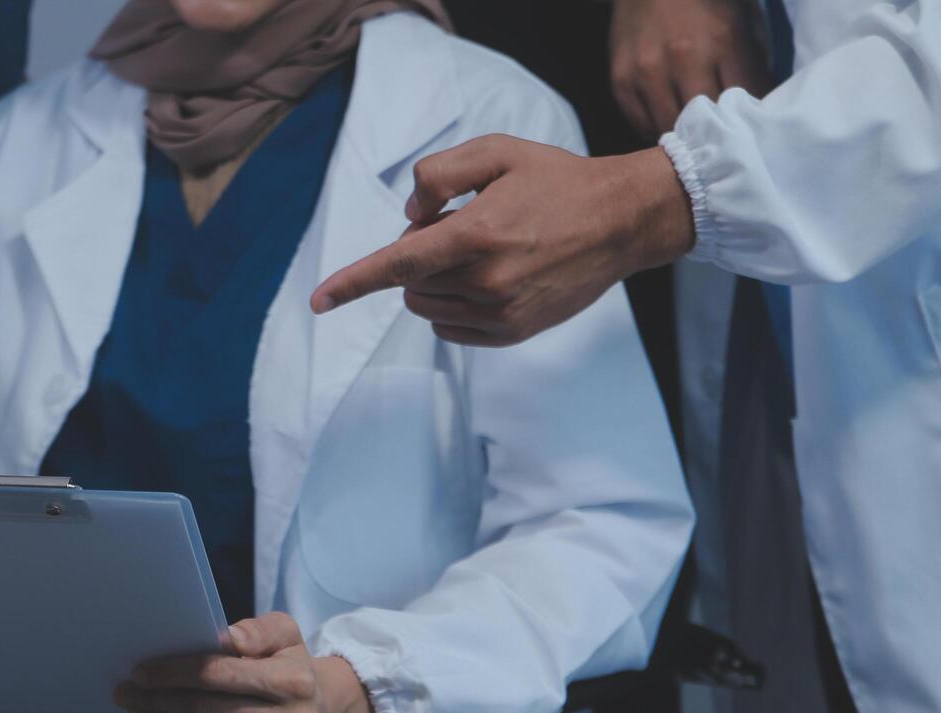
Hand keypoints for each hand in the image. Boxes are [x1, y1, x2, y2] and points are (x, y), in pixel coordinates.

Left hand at [114, 612, 370, 712]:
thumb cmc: (292, 669)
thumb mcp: (285, 635)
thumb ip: (257, 630)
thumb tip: (225, 639)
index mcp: (296, 682)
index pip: (218, 674)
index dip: (173, 672)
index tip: (141, 671)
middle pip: (205, 711)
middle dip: (158, 699)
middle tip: (127, 691)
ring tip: (139, 709)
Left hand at [309, 137, 694, 346]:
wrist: (621, 221)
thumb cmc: (557, 181)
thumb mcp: (497, 152)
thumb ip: (439, 176)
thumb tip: (409, 219)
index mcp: (476, 235)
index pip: (396, 264)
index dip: (352, 282)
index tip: (319, 301)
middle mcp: (486, 281)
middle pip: (410, 283)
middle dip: (416, 256)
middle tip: (455, 227)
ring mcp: (501, 312)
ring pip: (428, 307)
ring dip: (431, 282)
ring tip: (476, 250)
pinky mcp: (514, 332)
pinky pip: (453, 329)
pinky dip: (450, 307)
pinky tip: (483, 279)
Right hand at [609, 0, 770, 138]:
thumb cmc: (707, 5)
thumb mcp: (743, 24)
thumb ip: (752, 67)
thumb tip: (760, 112)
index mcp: (723, 39)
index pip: (743, 104)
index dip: (749, 123)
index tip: (751, 132)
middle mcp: (683, 56)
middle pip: (706, 124)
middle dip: (716, 137)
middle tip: (722, 145)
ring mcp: (648, 71)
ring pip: (671, 130)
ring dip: (684, 139)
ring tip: (693, 138)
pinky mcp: (622, 82)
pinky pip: (642, 126)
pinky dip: (658, 131)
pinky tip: (669, 124)